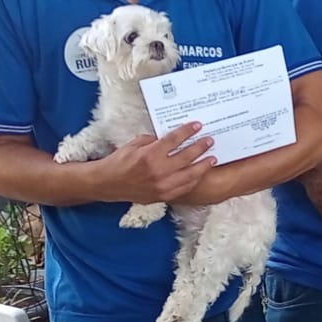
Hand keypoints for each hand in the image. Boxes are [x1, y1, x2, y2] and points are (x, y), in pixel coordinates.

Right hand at [95, 122, 214, 204]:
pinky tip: (200, 173)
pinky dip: (194, 180)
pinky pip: (185, 187)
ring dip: (203, 166)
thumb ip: (154, 141)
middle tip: (210, 141)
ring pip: (190, 175)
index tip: (197, 126)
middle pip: (186, 157)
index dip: (187, 131)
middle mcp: (158, 171)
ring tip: (213, 158)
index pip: (174, 140)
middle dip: (200, 147)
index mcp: (150, 155)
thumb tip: (170, 138)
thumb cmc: (120, 162)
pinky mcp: (164, 196)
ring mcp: (162, 185)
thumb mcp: (135, 144)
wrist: (108, 184)